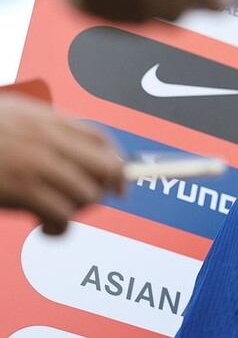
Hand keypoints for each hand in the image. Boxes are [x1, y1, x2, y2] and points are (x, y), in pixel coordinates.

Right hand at [0, 93, 123, 234]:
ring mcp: (37, 164)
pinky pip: (63, 215)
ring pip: (88, 193)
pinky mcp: (23, 190)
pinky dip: (60, 229)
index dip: (116, 162)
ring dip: (79, 211)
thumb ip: (41, 127)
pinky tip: (48, 229)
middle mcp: (48, 139)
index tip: (118, 180)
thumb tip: (68, 140)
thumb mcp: (12, 116)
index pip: (100, 139)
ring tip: (59, 216)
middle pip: (105, 166)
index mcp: (45, 120)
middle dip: (104, 188)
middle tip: (89, 201)